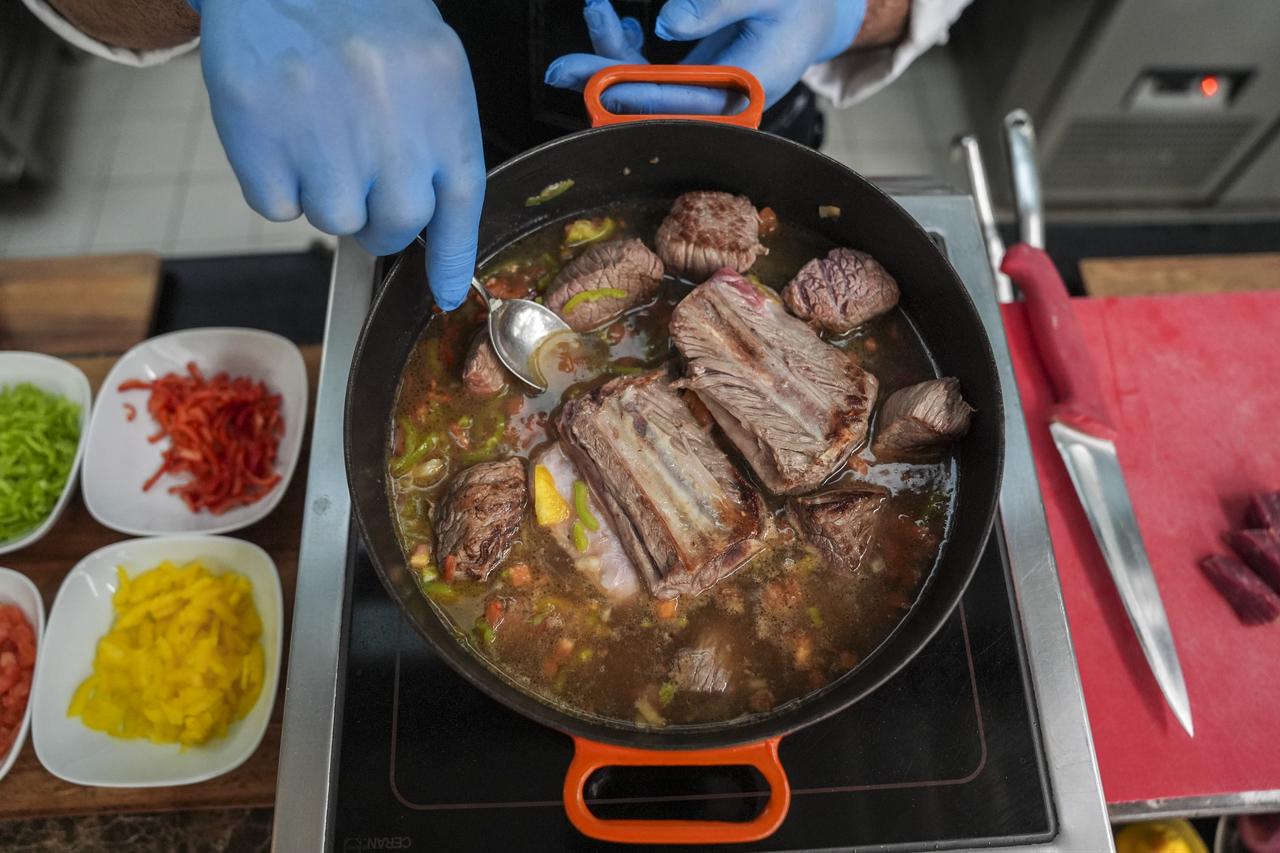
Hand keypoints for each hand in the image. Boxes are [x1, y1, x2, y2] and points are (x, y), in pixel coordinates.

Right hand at [193, 0, 484, 308]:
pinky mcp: (259, 139)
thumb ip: (439, 139)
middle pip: (396, 224)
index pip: (459, 204)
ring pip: (335, 220)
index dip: (450, 256)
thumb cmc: (359, 12)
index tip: (444, 292)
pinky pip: (277, 206)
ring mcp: (322, 135)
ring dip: (326, 195)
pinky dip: (277, 184)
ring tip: (318, 136)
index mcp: (441, 102)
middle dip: (381, 221)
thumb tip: (436, 228)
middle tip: (362, 182)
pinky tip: (281, 132)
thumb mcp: (427, 63)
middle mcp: (390, 125)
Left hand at [544, 0, 865, 113]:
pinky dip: (628, 53)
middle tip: (563, 68)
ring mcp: (705, 95)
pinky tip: (617, 23)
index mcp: (745, 93)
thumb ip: (718, 4)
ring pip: (644, 89)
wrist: (814, 14)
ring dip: (611, 58)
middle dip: (604, 83)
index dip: (631, 90)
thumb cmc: (799, 5)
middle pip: (651, 104)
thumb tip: (667, 21)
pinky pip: (651, 77)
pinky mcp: (695, 83)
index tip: (592, 78)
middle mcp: (721, 104)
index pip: (677, 101)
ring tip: (595, 14)